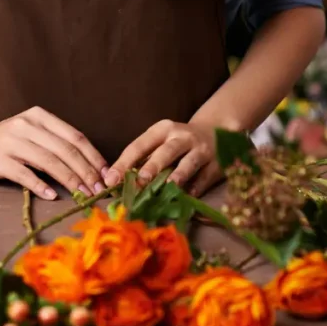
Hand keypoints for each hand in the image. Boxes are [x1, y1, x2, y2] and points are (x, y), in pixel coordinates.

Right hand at [0, 106, 108, 200]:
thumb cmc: (2, 141)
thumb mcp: (29, 133)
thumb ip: (53, 143)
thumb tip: (87, 166)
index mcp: (39, 116)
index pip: (74, 136)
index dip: (93, 156)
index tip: (106, 175)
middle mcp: (27, 125)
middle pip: (65, 149)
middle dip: (86, 172)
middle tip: (99, 190)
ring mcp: (12, 142)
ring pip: (50, 161)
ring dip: (70, 180)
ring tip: (83, 195)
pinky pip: (25, 174)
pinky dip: (41, 186)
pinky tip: (53, 196)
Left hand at [105, 119, 223, 197]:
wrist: (215, 131)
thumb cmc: (178, 141)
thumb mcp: (161, 141)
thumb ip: (143, 158)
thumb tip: (117, 181)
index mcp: (162, 130)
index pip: (140, 145)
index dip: (124, 162)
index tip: (111, 179)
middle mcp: (181, 136)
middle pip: (165, 151)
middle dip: (152, 166)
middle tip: (140, 181)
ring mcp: (200, 149)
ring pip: (188, 162)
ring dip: (178, 175)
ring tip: (168, 186)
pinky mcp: (215, 163)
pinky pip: (205, 177)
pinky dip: (197, 187)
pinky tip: (188, 196)